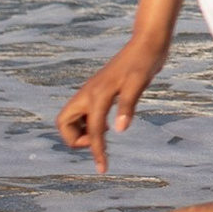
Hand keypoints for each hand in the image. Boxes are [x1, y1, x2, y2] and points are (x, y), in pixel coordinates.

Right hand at [57, 35, 166, 172]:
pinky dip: (91, 123)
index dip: (97, 152)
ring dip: (82, 131)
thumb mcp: (139, 83)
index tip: (103, 169)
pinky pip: (85, 113)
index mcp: (98, 94)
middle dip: (76, 139)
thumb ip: (127, 105)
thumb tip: (119, 130)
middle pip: (65, 123)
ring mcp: (92, 91)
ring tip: (105, 134)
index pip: (93, 131)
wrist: (147, 42)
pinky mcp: (98, 90)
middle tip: (100, 141)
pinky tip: (110, 123)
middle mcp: (89, 93)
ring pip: (72, 118)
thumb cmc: (145, 61)